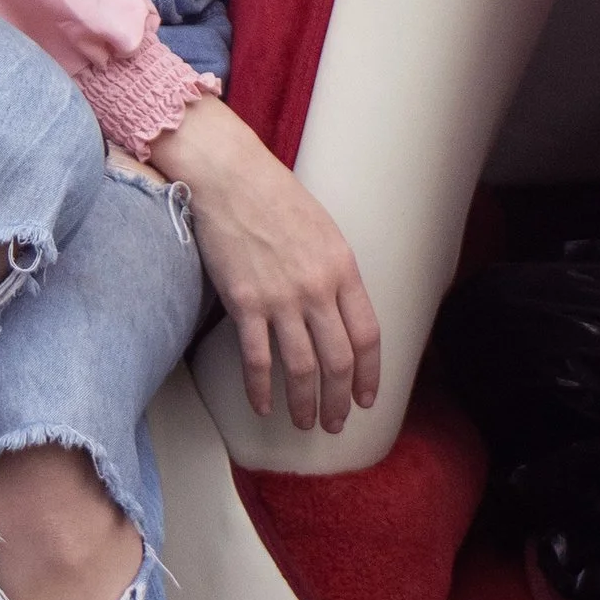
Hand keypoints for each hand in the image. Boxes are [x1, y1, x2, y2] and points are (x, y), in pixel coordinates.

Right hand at [148, 93, 383, 432]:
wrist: (230, 176)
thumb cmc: (275, 195)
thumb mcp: (323, 229)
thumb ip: (335, 272)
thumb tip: (339, 314)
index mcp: (342, 267)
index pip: (367, 335)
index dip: (369, 374)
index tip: (365, 398)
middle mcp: (317, 287)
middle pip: (338, 361)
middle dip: (339, 401)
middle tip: (335, 423)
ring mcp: (280, 298)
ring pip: (301, 369)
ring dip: (304, 404)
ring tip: (305, 423)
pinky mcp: (244, 302)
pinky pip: (257, 360)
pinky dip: (260, 390)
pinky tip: (262, 406)